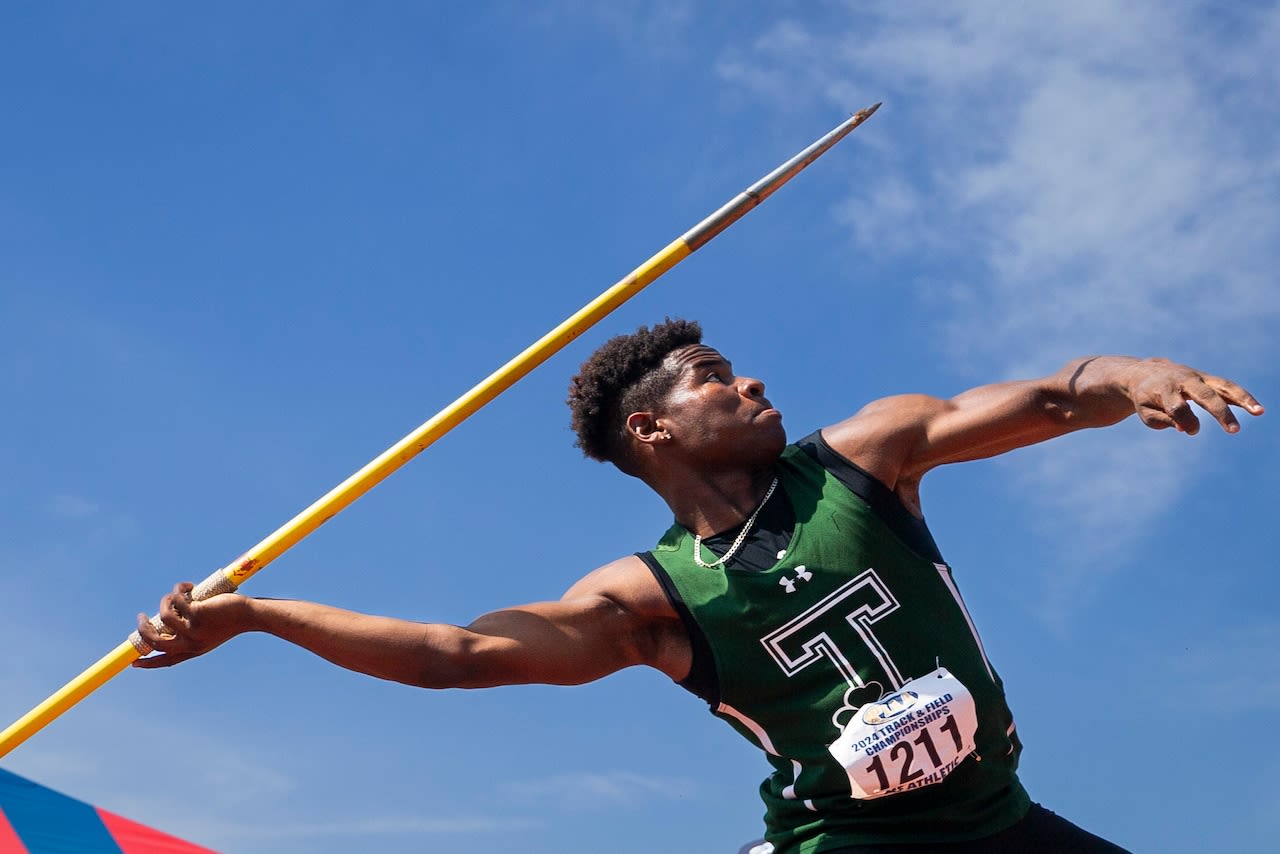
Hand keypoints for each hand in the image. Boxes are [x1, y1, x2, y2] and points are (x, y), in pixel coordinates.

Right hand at [132, 582, 250, 668]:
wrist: (250, 615)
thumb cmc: (231, 619)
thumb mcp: (209, 631)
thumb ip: (190, 630)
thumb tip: (166, 620)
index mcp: (193, 650)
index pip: (166, 661)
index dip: (148, 663)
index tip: (133, 662)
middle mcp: (190, 644)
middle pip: (155, 642)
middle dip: (143, 629)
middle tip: (141, 616)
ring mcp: (193, 630)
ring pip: (163, 617)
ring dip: (165, 601)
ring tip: (176, 594)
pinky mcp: (197, 614)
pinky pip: (177, 600)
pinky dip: (179, 590)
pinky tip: (190, 587)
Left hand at [1123, 358, 1263, 434]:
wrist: (1146, 373)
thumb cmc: (1146, 398)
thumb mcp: (1146, 412)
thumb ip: (1163, 421)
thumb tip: (1186, 429)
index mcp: (1163, 389)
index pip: (1177, 407)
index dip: (1184, 421)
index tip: (1188, 431)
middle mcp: (1183, 381)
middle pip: (1205, 395)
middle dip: (1220, 412)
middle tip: (1234, 430)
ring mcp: (1197, 377)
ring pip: (1223, 386)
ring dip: (1242, 398)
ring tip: (1259, 412)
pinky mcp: (1207, 379)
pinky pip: (1227, 386)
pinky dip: (1242, 396)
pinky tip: (1257, 409)